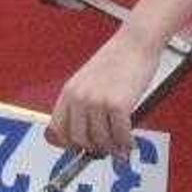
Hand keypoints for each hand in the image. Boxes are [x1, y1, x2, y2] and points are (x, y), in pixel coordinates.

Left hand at [46, 26, 159, 156]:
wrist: (135, 43)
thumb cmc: (117, 59)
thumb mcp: (89, 80)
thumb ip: (83, 104)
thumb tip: (86, 136)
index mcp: (69, 91)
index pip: (57, 129)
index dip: (69, 143)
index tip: (81, 149)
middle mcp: (79, 97)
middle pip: (78, 140)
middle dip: (94, 148)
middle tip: (107, 148)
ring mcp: (97, 101)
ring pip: (101, 141)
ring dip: (113, 147)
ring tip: (121, 144)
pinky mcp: (118, 105)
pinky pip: (120, 136)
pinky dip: (127, 143)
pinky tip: (131, 141)